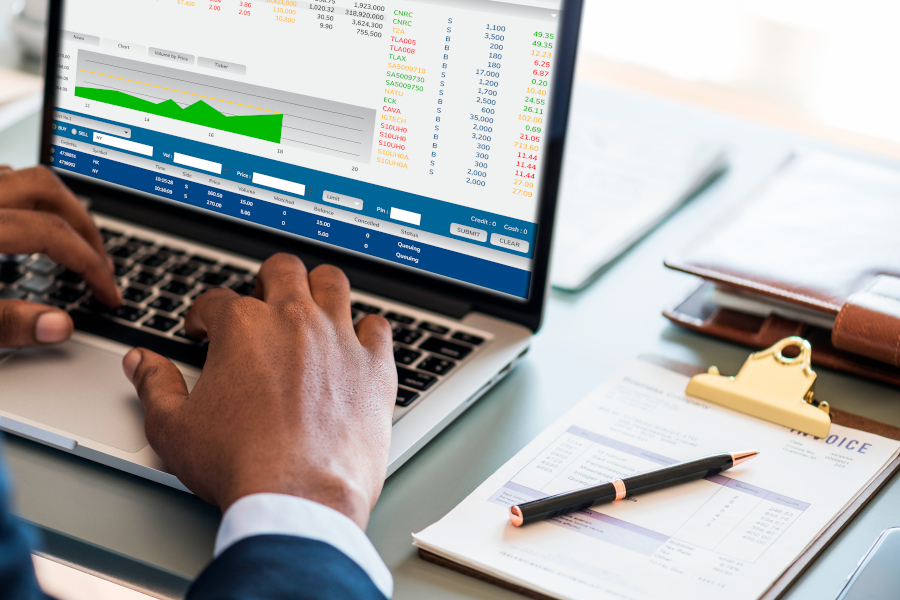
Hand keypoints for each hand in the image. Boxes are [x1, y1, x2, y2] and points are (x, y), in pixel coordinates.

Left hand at [0, 165, 120, 345]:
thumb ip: (6, 323)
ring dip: (55, 207)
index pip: (52, 235)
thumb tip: (59, 325)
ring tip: (71, 241)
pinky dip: (23, 202)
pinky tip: (24, 229)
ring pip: (21, 178)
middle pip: (45, 188)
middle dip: (84, 225)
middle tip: (100, 263)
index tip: (108, 295)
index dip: (89, 266)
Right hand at [122, 254, 396, 527]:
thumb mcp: (173, 428)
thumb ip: (154, 385)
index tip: (203, 331)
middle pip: (283, 270)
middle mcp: (294, 320)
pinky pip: (378, 327)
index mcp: (243, 327)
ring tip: (310, 308)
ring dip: (318, 288)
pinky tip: (356, 343)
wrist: (298, 497)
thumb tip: (141, 361)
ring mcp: (339, 339)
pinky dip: (367, 331)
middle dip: (267, 281)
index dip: (204, 315)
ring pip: (333, 283)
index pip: (217, 301)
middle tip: (262, 305)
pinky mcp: (375, 366)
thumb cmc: (238, 464)